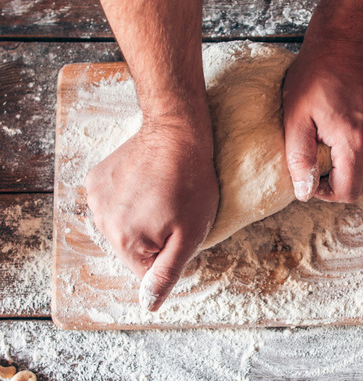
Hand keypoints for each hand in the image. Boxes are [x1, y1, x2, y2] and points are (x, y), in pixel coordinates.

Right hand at [85, 119, 218, 310]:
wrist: (176, 133)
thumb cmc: (192, 185)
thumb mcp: (190, 235)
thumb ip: (167, 273)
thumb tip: (148, 304)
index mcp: (127, 243)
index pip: (147, 271)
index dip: (170, 253)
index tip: (181, 228)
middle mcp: (103, 224)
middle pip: (134, 249)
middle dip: (156, 236)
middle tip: (175, 208)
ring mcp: (96, 199)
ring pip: (124, 225)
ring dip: (142, 215)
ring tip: (163, 192)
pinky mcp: (96, 179)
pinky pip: (114, 202)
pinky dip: (130, 196)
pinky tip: (147, 180)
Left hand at [283, 40, 362, 202]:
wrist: (345, 41)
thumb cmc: (315, 74)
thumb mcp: (295, 116)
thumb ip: (299, 158)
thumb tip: (304, 192)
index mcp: (354, 141)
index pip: (349, 191)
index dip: (327, 192)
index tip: (312, 177)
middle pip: (362, 183)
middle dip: (339, 180)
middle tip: (318, 160)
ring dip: (350, 162)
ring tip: (330, 137)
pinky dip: (361, 145)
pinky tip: (345, 124)